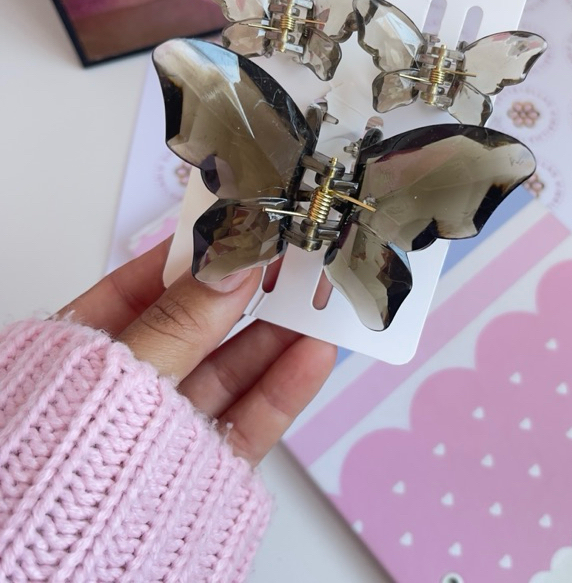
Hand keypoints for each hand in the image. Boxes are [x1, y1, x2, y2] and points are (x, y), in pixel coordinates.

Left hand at [59, 240, 335, 465]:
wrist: (55, 575)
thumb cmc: (51, 465)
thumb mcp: (115, 378)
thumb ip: (178, 324)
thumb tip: (232, 261)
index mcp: (82, 353)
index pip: (142, 287)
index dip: (194, 253)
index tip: (242, 224)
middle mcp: (128, 386)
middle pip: (199, 326)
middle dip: (250, 290)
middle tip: (295, 255)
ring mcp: (169, 425)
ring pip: (231, 371)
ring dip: (279, 334)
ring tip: (320, 298)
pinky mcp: (204, 464)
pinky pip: (248, 420)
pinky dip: (284, 388)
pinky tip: (313, 355)